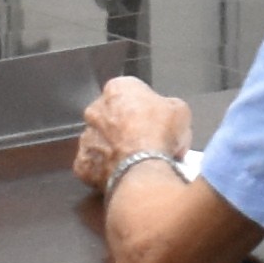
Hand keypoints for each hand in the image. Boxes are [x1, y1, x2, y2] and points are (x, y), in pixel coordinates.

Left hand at [76, 80, 194, 191]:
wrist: (143, 168)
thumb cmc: (160, 134)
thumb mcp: (181, 111)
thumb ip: (169, 107)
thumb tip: (167, 115)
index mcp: (117, 88)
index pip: (130, 92)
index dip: (145, 107)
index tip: (156, 120)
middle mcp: (95, 109)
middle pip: (111, 116)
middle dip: (125, 126)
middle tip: (146, 141)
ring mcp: (86, 137)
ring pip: (100, 141)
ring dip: (113, 148)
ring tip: (135, 161)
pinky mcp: (82, 163)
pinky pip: (94, 165)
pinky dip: (106, 169)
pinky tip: (123, 174)